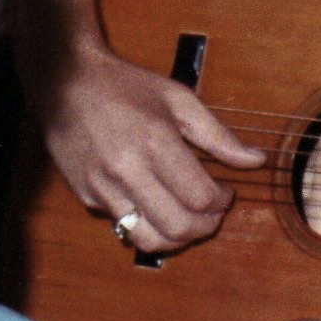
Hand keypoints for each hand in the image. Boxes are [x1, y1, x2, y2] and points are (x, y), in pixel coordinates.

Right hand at [43, 42, 265, 253]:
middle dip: (206, 226)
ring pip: (149, 240)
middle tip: (213, 212)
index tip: (226, 192)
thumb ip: (218, 134)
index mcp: (155, 141)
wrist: (65, 80)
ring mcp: (103, 187)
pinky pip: (124, 228)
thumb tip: (255, 160)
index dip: (222, 202)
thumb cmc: (124, 85)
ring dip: (178, 238)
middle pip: (179, 226)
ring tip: (188, 219)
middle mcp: (127, 170)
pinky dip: (148, 227)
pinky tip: (157, 208)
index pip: (200, 197)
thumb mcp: (177, 98)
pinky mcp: (87, 197)